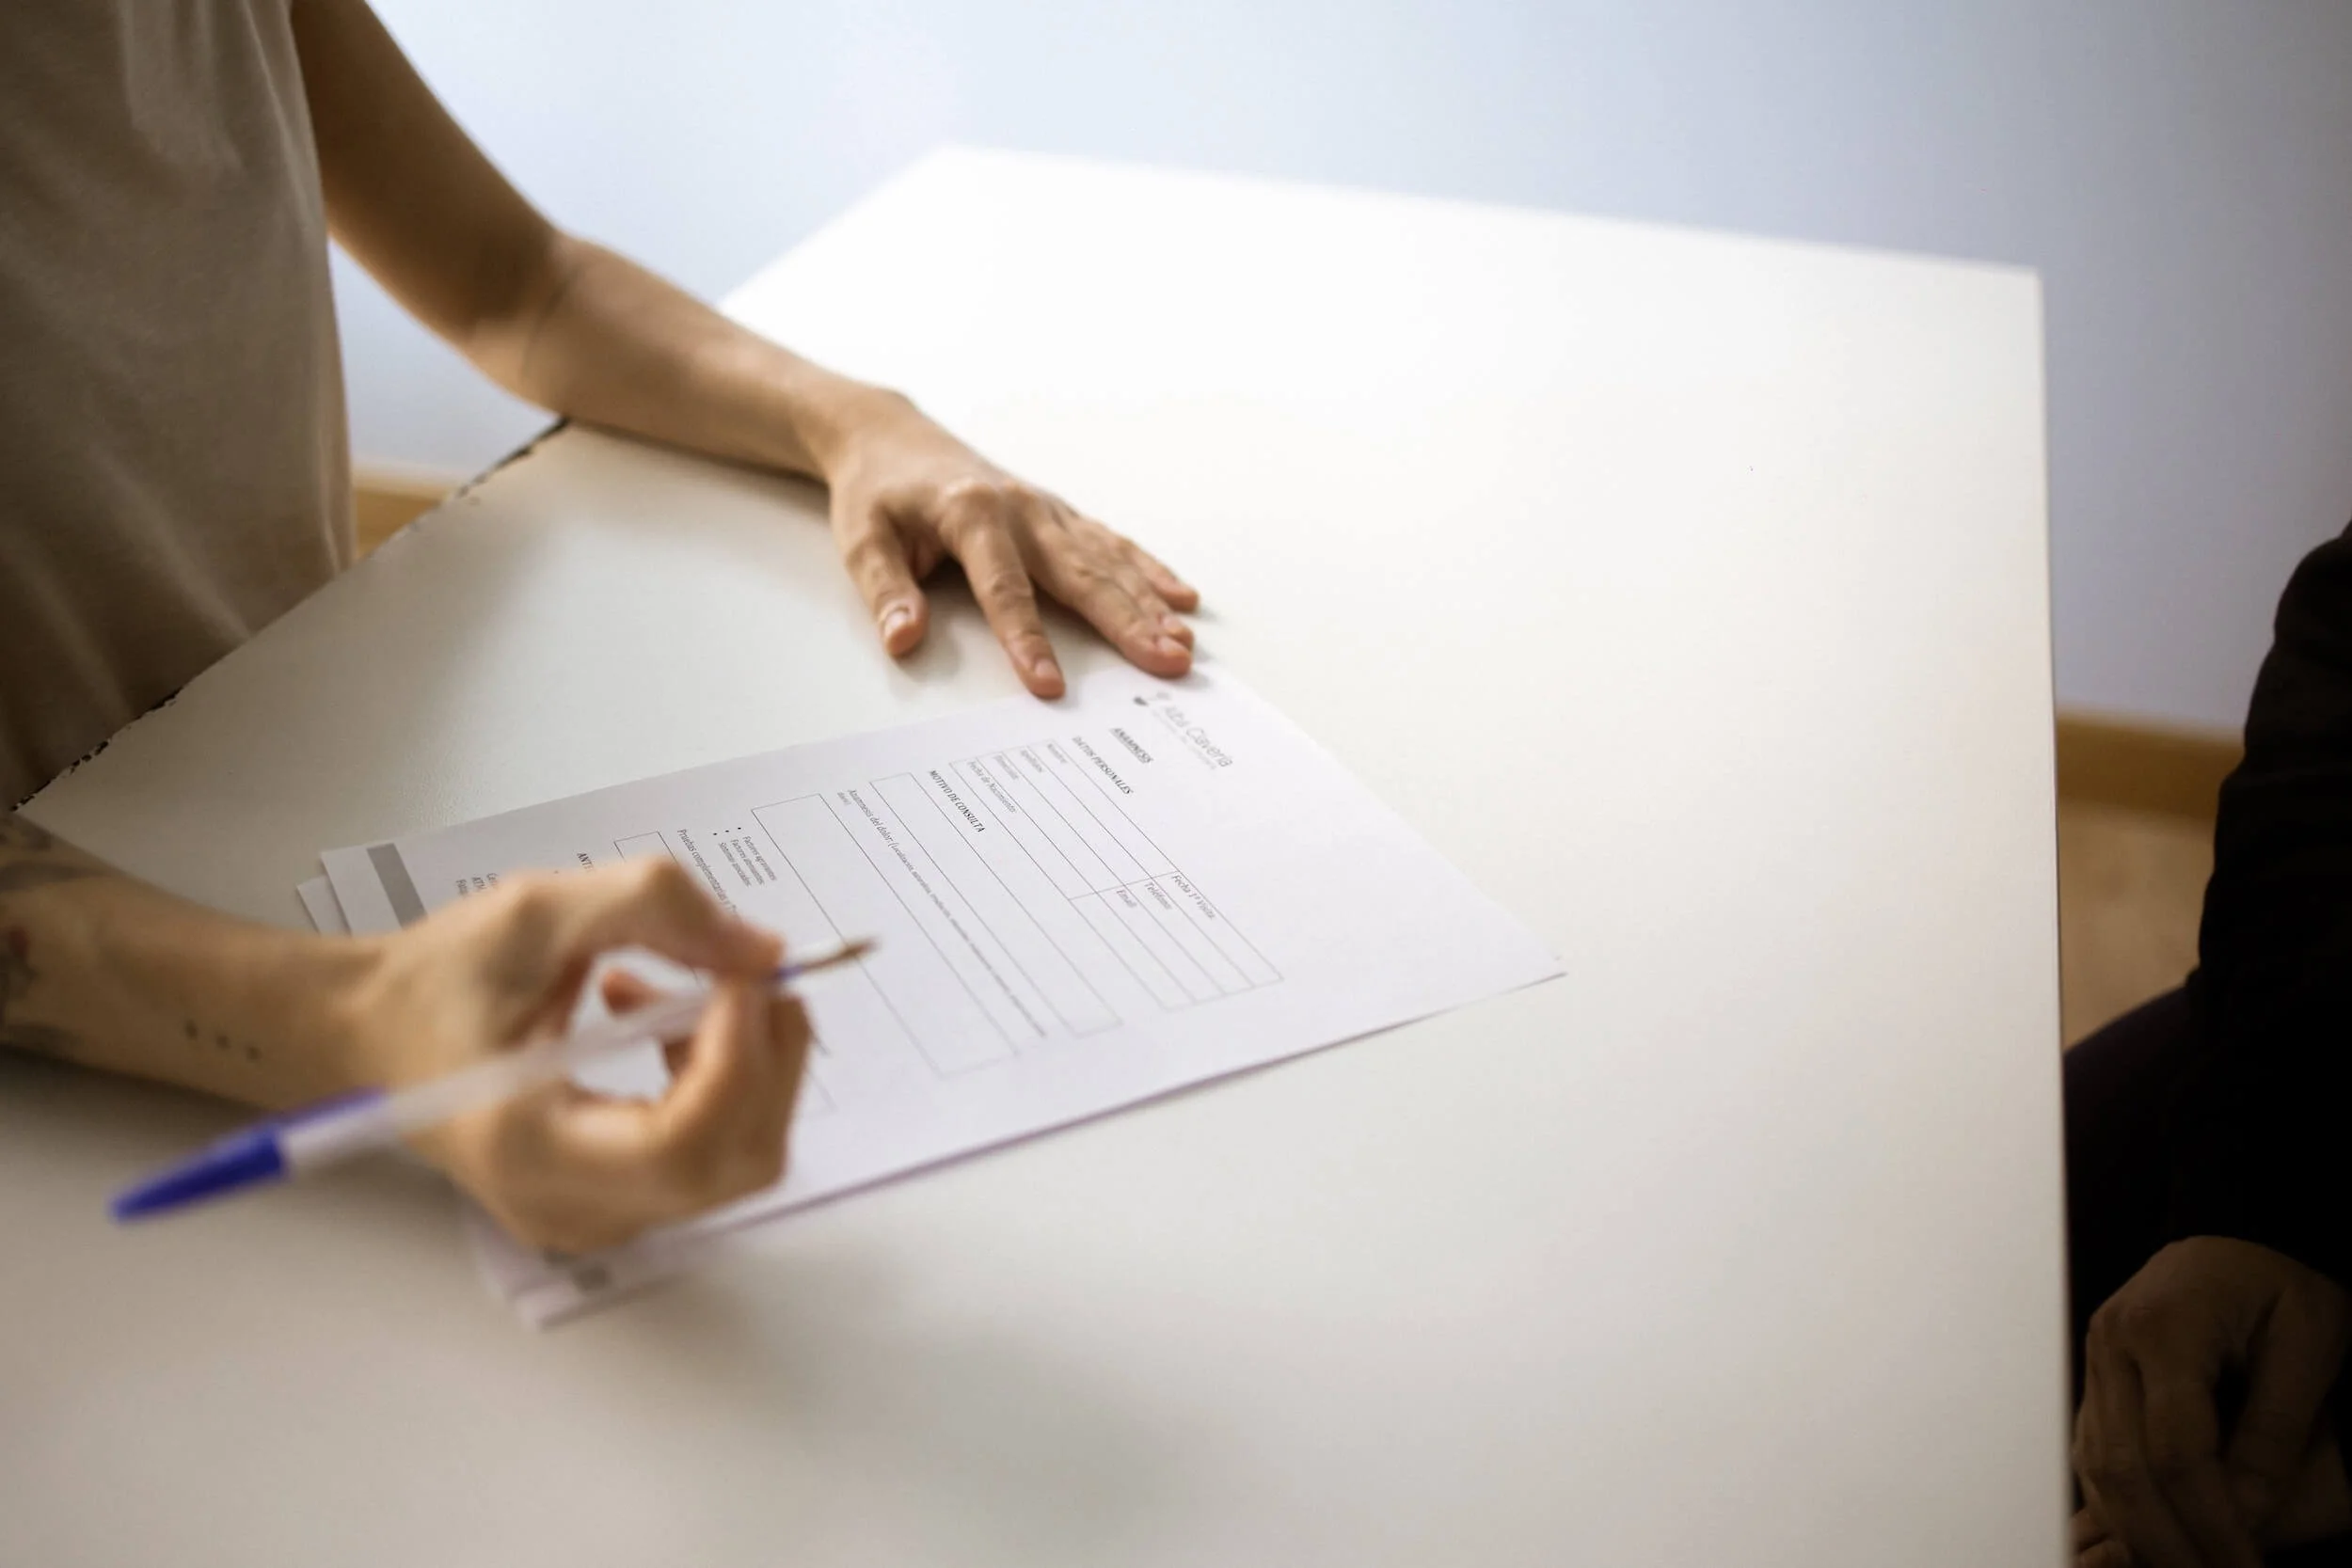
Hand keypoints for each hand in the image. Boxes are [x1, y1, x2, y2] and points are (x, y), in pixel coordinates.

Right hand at [338, 859, 809, 1252]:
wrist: (368, 1034)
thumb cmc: (434, 981)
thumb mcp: (537, 911)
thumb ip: (656, 908)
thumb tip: (763, 951)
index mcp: (530, 1150)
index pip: (685, 1140)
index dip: (738, 1051)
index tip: (741, 969)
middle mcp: (568, 1208)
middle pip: (737, 1160)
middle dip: (766, 1055)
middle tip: (740, 970)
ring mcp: (597, 1217)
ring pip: (739, 1156)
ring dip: (740, 1060)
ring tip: (669, 991)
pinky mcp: (615, 1202)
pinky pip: (711, 1152)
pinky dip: (717, 1078)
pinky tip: (660, 1021)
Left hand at [822, 394, 1198, 696]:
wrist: (891, 437)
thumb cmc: (878, 492)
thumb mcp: (862, 540)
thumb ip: (886, 591)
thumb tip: (904, 638)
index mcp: (971, 513)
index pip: (1004, 588)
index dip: (1027, 639)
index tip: (1048, 684)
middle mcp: (1021, 509)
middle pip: (1081, 574)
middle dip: (1127, 622)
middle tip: (1166, 661)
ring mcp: (1046, 510)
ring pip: (1107, 561)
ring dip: (1148, 604)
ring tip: (1182, 642)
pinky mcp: (1058, 513)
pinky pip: (1112, 544)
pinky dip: (1149, 571)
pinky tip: (1180, 598)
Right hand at [2073, 1236, 2351, 1566]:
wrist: (2242, 1234)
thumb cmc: (2281, 1281)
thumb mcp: (2309, 1344)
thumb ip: (2276, 1430)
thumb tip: (2243, 1513)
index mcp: (2164, 1327)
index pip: (2176, 1449)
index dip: (2211, 1521)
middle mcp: (2113, 1342)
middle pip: (2122, 1466)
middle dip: (2167, 1542)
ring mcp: (2097, 1358)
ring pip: (2096, 1465)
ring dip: (2141, 1529)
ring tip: (2190, 1567)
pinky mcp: (2099, 1374)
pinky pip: (2096, 1451)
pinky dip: (2124, 1502)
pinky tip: (2161, 1533)